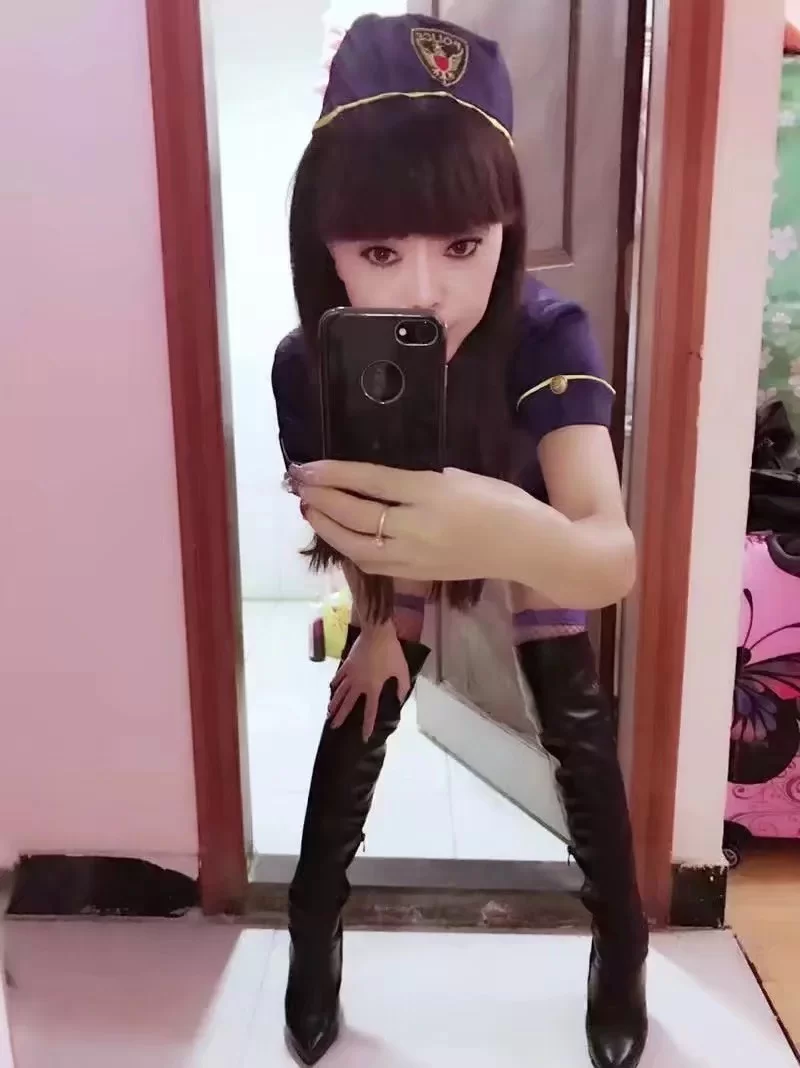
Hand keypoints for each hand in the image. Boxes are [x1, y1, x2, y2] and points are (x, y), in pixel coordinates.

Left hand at [291, 460, 535, 581]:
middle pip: (356, 515)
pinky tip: (339, 537)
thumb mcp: (462, 477)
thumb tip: (382, 484)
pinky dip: (350, 549)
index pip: (370, 482)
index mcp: (430, 493)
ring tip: (310, 510)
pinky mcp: (418, 576)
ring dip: (328, 528)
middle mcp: (417, 527)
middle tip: (299, 485)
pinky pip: (374, 564)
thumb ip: (420, 481)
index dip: (334, 474)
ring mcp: (415, 556)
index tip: (307, 467)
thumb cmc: (504, 502)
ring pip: (357, 546)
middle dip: (322, 499)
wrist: (528, 549)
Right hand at [328, 623, 410, 740]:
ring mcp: (351, 674)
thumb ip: (401, 687)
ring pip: (340, 692)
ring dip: (334, 703)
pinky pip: (339, 677)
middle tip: (333, 727)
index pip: (370, 711)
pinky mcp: (347, 664)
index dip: (367, 725)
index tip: (364, 737)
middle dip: (341, 717)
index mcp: (373, 688)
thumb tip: (399, 699)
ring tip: (329, 712)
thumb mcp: (402, 671)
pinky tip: (331, 688)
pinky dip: (335, 684)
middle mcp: (359, 684)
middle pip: (348, 704)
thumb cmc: (392, 652)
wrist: (377, 633)